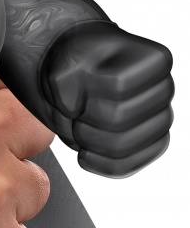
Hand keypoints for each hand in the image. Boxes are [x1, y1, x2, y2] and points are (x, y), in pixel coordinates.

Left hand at [41, 22, 173, 177]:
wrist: (72, 80)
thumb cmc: (74, 66)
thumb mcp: (64, 59)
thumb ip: (65, 78)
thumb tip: (74, 108)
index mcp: (153, 61)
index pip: (118, 86)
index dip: (89, 90)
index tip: (77, 84)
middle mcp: (163, 91)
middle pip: (120, 120)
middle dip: (85, 116)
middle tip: (74, 110)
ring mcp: (158, 122)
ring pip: (121, 148)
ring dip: (87, 140)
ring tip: (79, 126)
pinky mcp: (146, 149)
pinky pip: (122, 167)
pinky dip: (95, 162)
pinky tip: (84, 150)